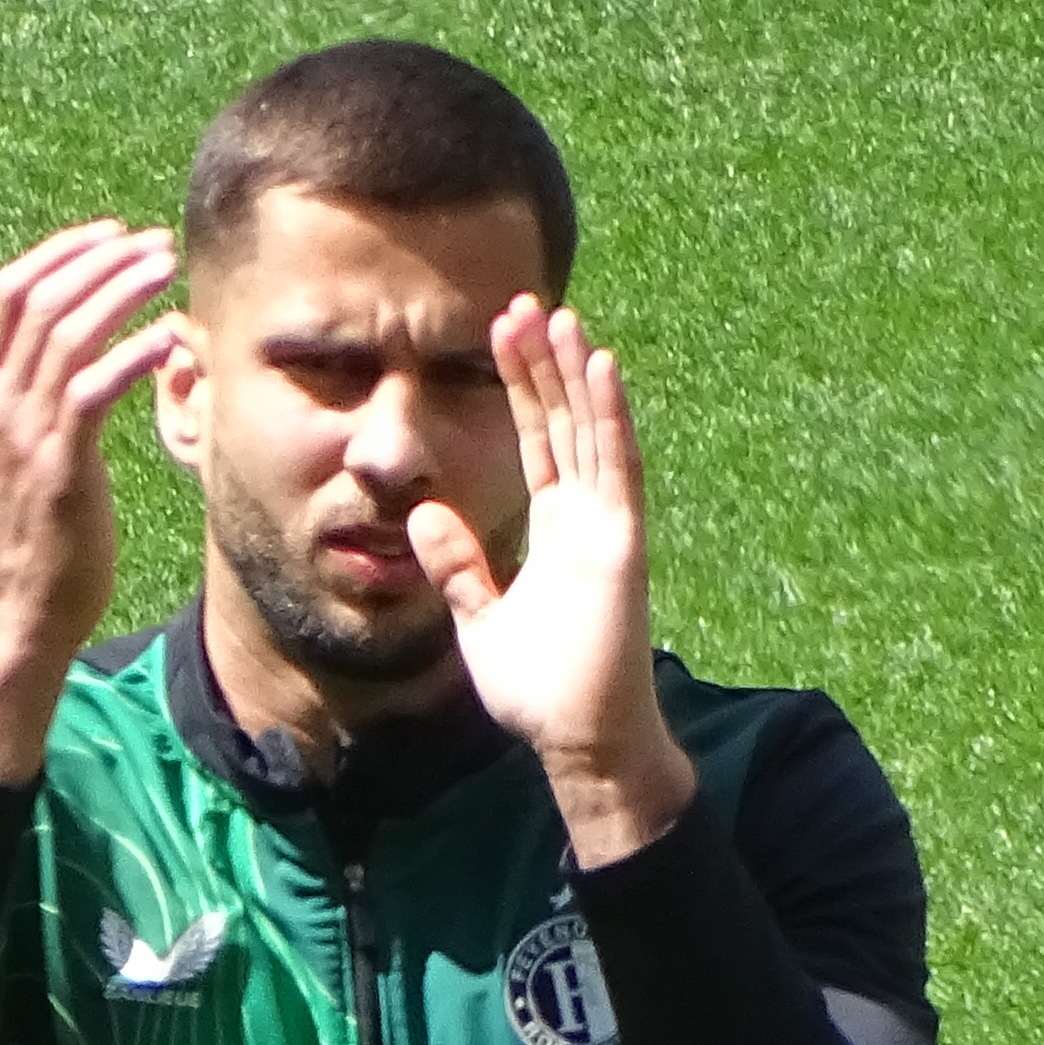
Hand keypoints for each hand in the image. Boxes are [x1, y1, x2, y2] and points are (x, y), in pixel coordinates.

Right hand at [0, 221, 183, 783]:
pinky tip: (168, 339)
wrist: (18, 615)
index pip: (10, 292)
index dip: (61, 252)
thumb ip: (49, 405)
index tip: (111, 234)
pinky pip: (93, 391)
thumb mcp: (32, 457)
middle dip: (99, 258)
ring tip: (167, 270)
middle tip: (155, 243)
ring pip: (67, 332)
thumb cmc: (38, 540)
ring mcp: (23, 434)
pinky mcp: (59, 467)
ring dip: (122, 291)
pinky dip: (132, 355)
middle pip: (39, 297)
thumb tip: (91, 361)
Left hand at [411, 296, 697, 867]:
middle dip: (543, 365)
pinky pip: (615, 467)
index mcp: (554, 530)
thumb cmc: (540, 691)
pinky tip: (600, 368)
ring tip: (561, 315)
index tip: (500, 335)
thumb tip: (422, 514)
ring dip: (576, 374)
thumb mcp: (479, 618)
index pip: (536, 441)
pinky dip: (609, 416)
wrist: (579, 741)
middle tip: (524, 303)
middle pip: (563, 423)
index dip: (520, 388)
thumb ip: (456, 565)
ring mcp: (607, 526)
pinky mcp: (622, 543)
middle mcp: (585, 517)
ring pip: (591, 432)